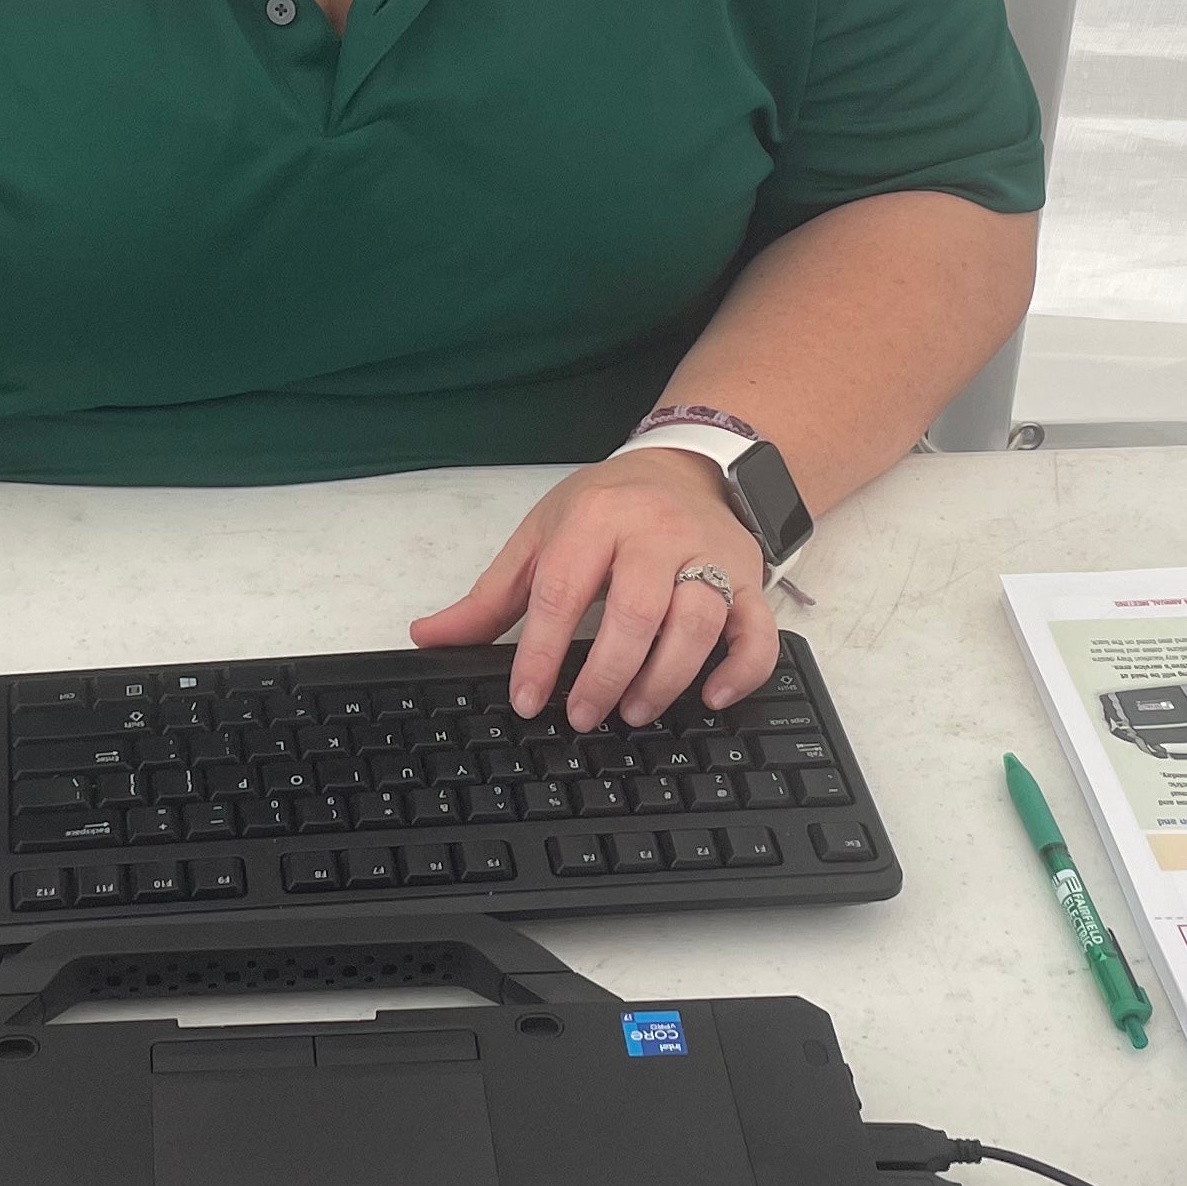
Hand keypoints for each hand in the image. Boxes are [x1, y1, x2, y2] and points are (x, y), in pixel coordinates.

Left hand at [407, 450, 777, 728]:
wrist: (685, 468)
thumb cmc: (606, 508)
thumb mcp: (542, 537)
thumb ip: (490, 596)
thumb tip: (428, 637)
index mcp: (595, 519)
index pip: (562, 592)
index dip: (541, 653)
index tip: (528, 700)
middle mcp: (657, 533)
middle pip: (636, 611)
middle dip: (606, 674)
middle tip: (583, 717)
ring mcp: (710, 555)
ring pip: (699, 620)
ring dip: (666, 677)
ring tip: (635, 711)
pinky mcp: (750, 579)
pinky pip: (759, 628)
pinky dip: (741, 669)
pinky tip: (712, 698)